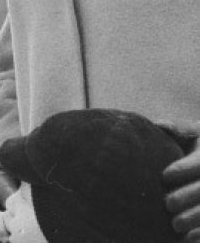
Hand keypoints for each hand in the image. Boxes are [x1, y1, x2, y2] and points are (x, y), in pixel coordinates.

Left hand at [159, 119, 199, 239]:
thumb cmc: (198, 147)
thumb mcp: (195, 136)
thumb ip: (178, 130)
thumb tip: (160, 125)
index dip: (186, 168)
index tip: (165, 175)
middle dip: (189, 196)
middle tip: (167, 203)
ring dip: (197, 218)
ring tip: (176, 225)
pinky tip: (189, 239)